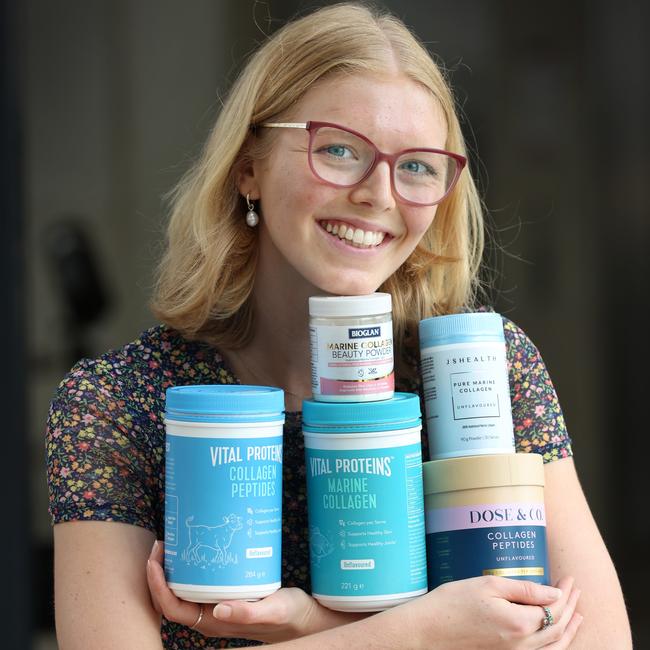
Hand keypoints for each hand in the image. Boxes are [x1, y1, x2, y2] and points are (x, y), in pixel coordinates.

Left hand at [146, 540, 364, 642]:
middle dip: (158, 573)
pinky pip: (196, 584)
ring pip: (181, 591)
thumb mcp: (272, 610)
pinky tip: (197, 547)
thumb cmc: (289, 616)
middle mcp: (208, 617)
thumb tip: (219, 610)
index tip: (156, 559)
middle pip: (170, 599)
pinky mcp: (225, 596)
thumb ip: (247, 613)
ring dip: (171, 569)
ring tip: (174, 541)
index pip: (171, 608)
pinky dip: (189, 567)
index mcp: (212, 624)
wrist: (304, 618)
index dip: (158, 586)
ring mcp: (215, 607)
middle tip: (163, 542)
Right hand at [404, 575, 581, 649]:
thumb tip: (555, 593)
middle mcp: (522, 645)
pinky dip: (555, 647)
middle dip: (570, 607)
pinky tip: (555, 638)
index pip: (552, 607)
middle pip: (557, 628)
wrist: (428, 631)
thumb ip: (524, 590)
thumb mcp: (489, 586)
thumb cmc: (452, 603)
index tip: (569, 578)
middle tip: (576, 590)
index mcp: (520, 623)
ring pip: (553, 647)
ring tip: (577, 616)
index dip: (564, 592)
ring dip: (568, 630)